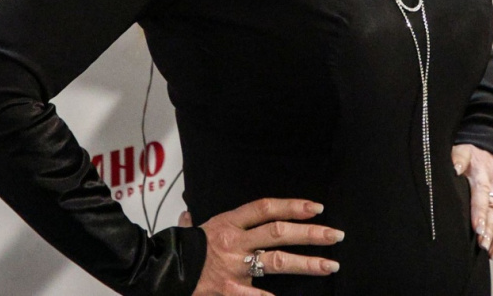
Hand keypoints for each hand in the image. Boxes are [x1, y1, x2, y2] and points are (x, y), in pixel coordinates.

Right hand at [191, 198, 342, 295]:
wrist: (156, 273)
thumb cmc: (176, 251)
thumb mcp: (190, 230)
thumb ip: (195, 222)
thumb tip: (189, 216)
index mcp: (227, 223)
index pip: (265, 208)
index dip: (292, 206)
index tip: (316, 208)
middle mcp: (234, 242)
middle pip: (279, 232)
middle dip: (310, 233)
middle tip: (336, 235)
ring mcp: (234, 267)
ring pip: (277, 261)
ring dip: (308, 263)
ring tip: (331, 264)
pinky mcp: (230, 292)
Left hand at [451, 144, 492, 261]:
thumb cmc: (472, 152)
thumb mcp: (462, 149)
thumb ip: (456, 158)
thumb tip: (453, 170)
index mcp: (479, 170)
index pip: (480, 191)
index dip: (478, 210)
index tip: (476, 226)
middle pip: (491, 206)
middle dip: (486, 225)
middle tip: (480, 242)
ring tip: (486, 250)